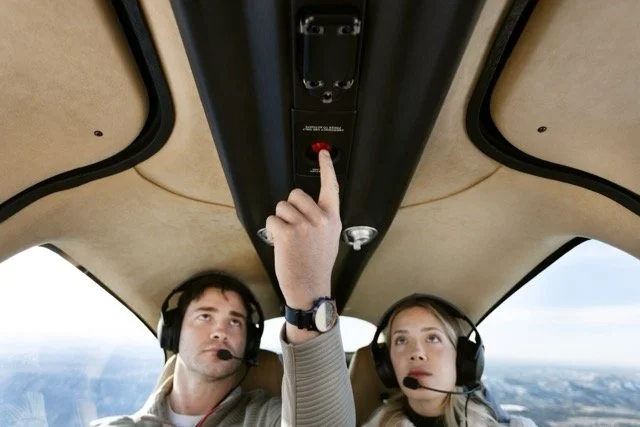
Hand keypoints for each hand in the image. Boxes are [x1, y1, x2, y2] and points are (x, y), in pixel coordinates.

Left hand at [265, 150, 340, 308]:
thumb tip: (306, 208)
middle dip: (290, 208)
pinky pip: (272, 219)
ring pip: (281, 207)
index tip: (322, 153)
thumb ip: (322, 220)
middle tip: (294, 228)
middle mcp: (320, 219)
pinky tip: (280, 243)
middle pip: (295, 194)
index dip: (327, 168)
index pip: (331, 187)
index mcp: (332, 219)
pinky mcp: (287, 233)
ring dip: (280, 221)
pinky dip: (271, 230)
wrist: (310, 289)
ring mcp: (304, 226)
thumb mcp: (329, 239)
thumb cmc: (317, 267)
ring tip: (289, 240)